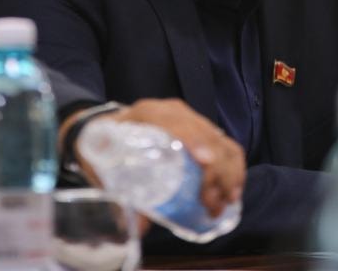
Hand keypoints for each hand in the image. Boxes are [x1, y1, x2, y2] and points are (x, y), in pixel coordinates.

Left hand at [63, 99, 245, 215]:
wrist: (105, 127)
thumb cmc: (103, 147)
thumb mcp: (104, 168)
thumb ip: (119, 197)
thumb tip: (141, 227)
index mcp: (148, 113)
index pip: (177, 123)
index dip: (195, 141)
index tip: (206, 164)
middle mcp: (174, 112)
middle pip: (206, 135)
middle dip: (217, 170)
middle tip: (213, 203)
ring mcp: (191, 118)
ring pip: (221, 140)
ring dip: (230, 171)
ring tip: (228, 201)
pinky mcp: (202, 128)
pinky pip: (226, 143)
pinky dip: (234, 165)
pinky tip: (234, 188)